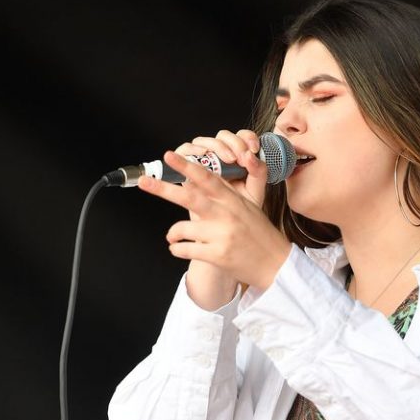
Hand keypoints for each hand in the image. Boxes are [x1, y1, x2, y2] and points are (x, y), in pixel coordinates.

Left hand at [138, 130, 291, 305]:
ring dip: (172, 234)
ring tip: (173, 237)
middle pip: (189, 198)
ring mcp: (221, 235)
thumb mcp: (247, 207)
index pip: (206, 178)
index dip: (186, 165)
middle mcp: (226, 215)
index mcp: (232, 200)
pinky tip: (180, 248)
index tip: (169, 156)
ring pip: (181, 228)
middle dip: (163, 188)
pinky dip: (177, 249)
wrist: (275, 263)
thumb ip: (224, 193)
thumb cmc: (259, 234)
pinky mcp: (217, 255)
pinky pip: (184, 249)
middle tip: (144, 181)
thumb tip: (197, 179)